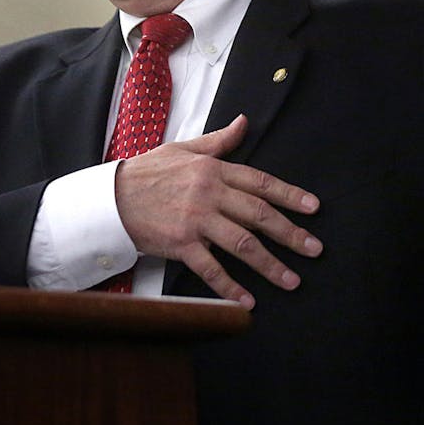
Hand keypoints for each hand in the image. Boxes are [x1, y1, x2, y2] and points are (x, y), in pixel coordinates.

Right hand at [113, 114, 321, 308]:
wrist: (108, 197)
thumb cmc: (146, 172)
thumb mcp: (183, 149)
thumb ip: (219, 141)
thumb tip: (244, 123)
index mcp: (214, 170)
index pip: (261, 182)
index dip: (290, 195)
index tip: (314, 208)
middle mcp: (209, 194)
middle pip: (259, 215)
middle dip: (291, 233)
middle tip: (315, 249)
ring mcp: (196, 220)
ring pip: (241, 244)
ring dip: (269, 265)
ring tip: (292, 280)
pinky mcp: (180, 244)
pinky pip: (210, 268)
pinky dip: (230, 286)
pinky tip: (248, 302)